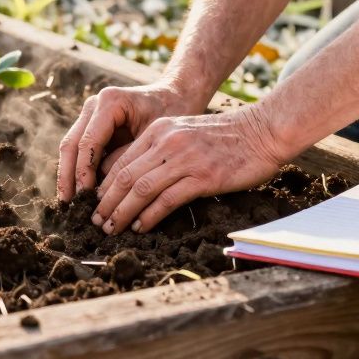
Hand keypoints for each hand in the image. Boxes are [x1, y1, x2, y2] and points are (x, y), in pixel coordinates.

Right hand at [57, 82, 204, 201]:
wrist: (177, 96)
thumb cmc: (172, 114)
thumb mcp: (154, 139)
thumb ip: (128, 159)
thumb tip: (105, 189)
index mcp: (110, 102)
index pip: (88, 141)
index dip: (84, 171)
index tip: (85, 196)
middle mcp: (95, 105)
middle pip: (72, 144)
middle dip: (68, 176)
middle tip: (68, 205)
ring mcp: (90, 113)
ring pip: (71, 147)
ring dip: (68, 176)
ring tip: (68, 204)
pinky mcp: (92, 125)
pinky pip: (79, 150)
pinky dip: (77, 171)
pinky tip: (78, 194)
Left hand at [92, 106, 288, 234]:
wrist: (263, 130)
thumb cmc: (226, 137)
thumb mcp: (185, 132)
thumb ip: (161, 149)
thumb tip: (136, 178)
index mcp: (159, 130)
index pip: (120, 160)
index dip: (104, 185)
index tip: (94, 204)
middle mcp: (167, 141)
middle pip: (124, 176)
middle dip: (106, 202)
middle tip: (95, 222)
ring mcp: (184, 158)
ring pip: (140, 189)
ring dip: (121, 212)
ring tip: (111, 229)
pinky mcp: (203, 176)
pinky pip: (167, 200)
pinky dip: (149, 216)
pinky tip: (140, 227)